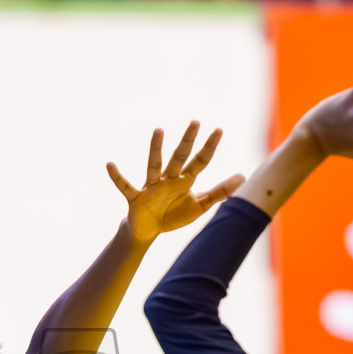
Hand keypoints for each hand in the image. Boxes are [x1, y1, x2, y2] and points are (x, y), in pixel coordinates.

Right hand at [108, 122, 245, 243]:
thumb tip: (243, 176)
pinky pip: (125, 186)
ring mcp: (151, 187)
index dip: (209, 148)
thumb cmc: (173, 215)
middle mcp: (168, 179)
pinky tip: (110, 165)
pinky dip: (117, 177)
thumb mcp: (199, 204)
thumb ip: (220, 191)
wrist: (148, 231)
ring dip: (156, 149)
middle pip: (179, 157)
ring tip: (158, 130)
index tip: (219, 130)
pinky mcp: (136, 198)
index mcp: (184, 180)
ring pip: (154, 165)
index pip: (200, 161)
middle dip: (187, 141)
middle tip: (196, 122)